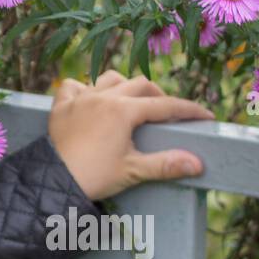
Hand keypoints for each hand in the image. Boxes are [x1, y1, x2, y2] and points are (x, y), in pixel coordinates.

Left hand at [47, 70, 214, 201]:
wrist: (52, 180)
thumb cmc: (93, 176)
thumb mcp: (133, 171)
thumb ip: (166, 164)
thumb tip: (197, 163)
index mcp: (122, 111)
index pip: (164, 106)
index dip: (188, 110)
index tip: (206, 115)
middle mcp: (102, 97)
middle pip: (140, 85)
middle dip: (159, 95)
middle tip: (168, 113)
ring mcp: (80, 99)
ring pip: (108, 79)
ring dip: (124, 86)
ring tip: (132, 102)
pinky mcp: (60, 106)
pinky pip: (73, 86)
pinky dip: (85, 89)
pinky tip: (90, 100)